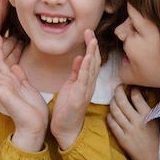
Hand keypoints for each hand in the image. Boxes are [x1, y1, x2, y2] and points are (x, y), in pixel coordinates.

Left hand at [51, 29, 100, 149]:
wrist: (66, 129)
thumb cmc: (68, 107)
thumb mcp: (72, 85)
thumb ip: (77, 71)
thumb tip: (81, 56)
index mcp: (86, 81)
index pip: (91, 60)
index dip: (91, 46)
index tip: (88, 32)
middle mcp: (89, 84)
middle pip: (94, 61)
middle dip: (93, 46)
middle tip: (90, 31)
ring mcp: (86, 90)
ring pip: (92, 69)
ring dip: (92, 54)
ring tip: (92, 40)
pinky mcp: (80, 97)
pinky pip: (84, 80)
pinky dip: (86, 68)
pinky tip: (86, 58)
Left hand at [107, 85, 159, 159]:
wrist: (154, 158)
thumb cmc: (158, 138)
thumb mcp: (158, 121)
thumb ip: (151, 109)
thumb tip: (143, 93)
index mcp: (148, 116)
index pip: (136, 96)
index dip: (132, 89)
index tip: (131, 86)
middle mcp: (137, 122)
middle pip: (122, 101)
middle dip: (118, 91)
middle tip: (118, 87)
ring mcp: (129, 130)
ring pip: (115, 111)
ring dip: (112, 102)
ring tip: (113, 99)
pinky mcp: (122, 139)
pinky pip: (112, 124)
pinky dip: (109, 116)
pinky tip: (111, 114)